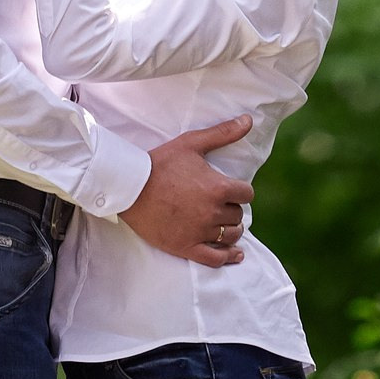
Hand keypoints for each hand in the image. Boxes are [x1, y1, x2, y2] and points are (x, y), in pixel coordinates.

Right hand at [119, 115, 255, 268]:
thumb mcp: (192, 143)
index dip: (240, 190)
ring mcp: (200, 232)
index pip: (246, 194)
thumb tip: (249, 120)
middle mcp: (213, 212)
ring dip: (231, 229)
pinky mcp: (186, 247)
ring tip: (224, 224)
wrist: (130, 187)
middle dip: (232, 208)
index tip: (231, 189)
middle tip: (220, 204)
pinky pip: (216, 259)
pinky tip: (235, 254)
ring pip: (230, 236)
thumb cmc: (161, 163)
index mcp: (218, 188)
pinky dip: (228, 257)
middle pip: (238, 215)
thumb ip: (223, 133)